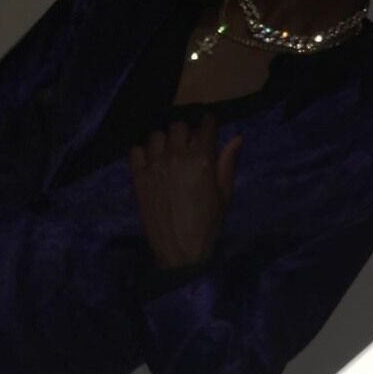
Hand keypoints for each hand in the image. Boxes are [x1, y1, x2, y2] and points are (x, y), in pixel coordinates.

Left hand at [128, 115, 242, 267]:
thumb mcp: (224, 194)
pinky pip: (136, 150)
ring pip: (156, 135)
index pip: (205, 126)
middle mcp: (177, 157)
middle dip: (186, 132)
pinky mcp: (138, 177)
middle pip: (179, 127)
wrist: (179, 250)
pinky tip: (151, 163)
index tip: (208, 125)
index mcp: (202, 159)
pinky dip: (143, 153)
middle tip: (188, 144)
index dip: (208, 123)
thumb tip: (236, 137)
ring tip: (168, 153)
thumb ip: (227, 163)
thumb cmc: (207, 224)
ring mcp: (155, 166)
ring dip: (164, 141)